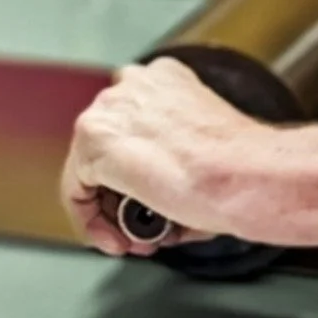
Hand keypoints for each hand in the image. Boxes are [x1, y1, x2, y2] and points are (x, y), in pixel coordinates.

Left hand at [60, 57, 261, 256]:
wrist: (241, 174)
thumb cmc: (238, 165)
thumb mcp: (203, 144)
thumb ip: (171, 157)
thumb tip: (160, 197)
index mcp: (165, 78)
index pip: (131, 126)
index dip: (137, 175)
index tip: (150, 200)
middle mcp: (134, 85)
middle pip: (105, 146)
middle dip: (119, 193)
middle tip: (138, 226)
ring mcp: (111, 109)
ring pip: (87, 167)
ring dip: (106, 209)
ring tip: (131, 237)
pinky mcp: (95, 140)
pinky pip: (77, 190)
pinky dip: (91, 220)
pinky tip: (116, 239)